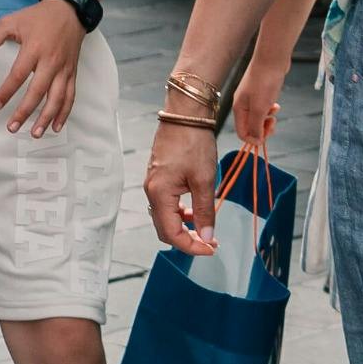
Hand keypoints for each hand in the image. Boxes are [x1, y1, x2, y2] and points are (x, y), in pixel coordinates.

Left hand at [0, 0, 86, 135]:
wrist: (69, 10)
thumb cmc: (36, 17)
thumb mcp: (10, 21)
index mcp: (34, 48)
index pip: (18, 75)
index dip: (7, 92)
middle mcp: (51, 61)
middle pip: (38, 91)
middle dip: (25, 112)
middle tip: (12, 127)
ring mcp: (64, 68)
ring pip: (57, 98)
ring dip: (46, 118)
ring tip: (35, 134)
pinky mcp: (72, 72)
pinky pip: (70, 96)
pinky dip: (64, 113)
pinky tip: (55, 126)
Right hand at [143, 112, 221, 255]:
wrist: (185, 114)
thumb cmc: (193, 142)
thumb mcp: (204, 180)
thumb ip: (205, 211)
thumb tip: (206, 236)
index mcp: (159, 194)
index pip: (171, 234)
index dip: (191, 246)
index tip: (211, 249)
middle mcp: (151, 191)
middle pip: (165, 229)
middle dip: (187, 240)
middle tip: (210, 243)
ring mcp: (153, 184)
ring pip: (165, 217)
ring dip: (184, 227)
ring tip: (206, 227)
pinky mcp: (158, 177)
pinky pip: (166, 204)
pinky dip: (180, 213)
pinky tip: (196, 210)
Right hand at [230, 52, 290, 151]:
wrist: (271, 59)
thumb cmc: (264, 82)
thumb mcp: (259, 108)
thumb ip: (255, 126)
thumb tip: (255, 141)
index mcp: (239, 109)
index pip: (242, 133)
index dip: (255, 138)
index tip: (267, 134)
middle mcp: (242, 104)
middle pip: (250, 127)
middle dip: (262, 129)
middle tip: (273, 122)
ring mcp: (250, 98)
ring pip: (257, 118)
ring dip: (267, 120)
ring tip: (275, 112)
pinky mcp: (259, 92)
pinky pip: (263, 108)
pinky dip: (270, 110)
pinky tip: (276, 105)